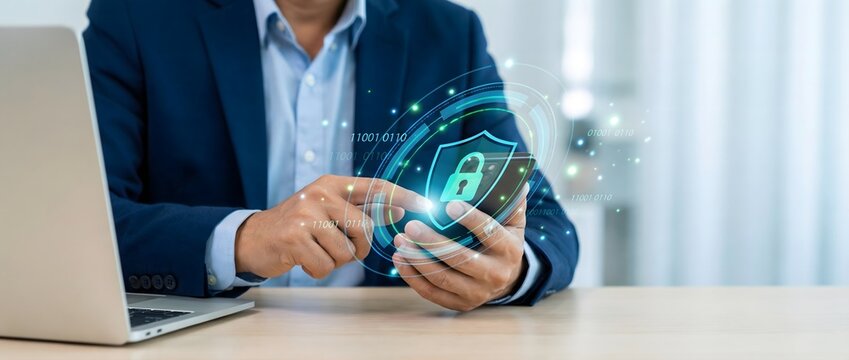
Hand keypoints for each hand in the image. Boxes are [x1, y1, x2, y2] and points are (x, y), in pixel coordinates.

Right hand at [235, 175, 430, 278]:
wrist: (254, 238)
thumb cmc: (299, 225)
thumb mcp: (330, 211)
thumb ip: (362, 210)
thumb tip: (399, 212)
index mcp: (332, 184)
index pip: (376, 187)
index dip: (403, 196)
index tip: (427, 205)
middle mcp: (320, 193)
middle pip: (364, 228)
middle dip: (357, 247)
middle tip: (339, 248)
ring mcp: (305, 214)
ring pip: (346, 251)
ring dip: (335, 261)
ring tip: (316, 251)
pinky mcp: (293, 237)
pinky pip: (325, 265)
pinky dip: (318, 270)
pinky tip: (304, 259)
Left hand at [392, 186, 528, 310]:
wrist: (508, 278)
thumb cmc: (504, 240)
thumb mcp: (513, 221)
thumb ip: (510, 201)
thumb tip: (515, 179)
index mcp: (510, 249)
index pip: (490, 232)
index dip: (470, 219)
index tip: (450, 205)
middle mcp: (495, 274)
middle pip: (460, 258)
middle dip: (432, 242)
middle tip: (411, 226)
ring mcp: (477, 293)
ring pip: (442, 277)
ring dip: (417, 259)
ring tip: (401, 241)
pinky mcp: (461, 304)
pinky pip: (432, 292)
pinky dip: (413, 277)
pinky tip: (401, 260)